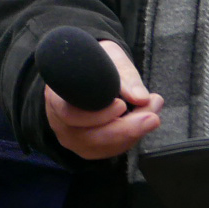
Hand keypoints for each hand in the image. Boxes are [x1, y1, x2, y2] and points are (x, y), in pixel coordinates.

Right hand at [46, 39, 162, 158]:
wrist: (87, 73)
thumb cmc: (95, 63)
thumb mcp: (108, 57)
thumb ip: (124, 75)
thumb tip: (140, 98)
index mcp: (55, 96)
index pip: (70, 114)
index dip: (97, 115)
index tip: (121, 104)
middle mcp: (59, 122)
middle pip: (89, 136)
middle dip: (125, 128)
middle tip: (151, 115)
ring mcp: (72, 138)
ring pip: (103, 146)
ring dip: (133, 133)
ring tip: (152, 114)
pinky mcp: (88, 148)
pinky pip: (110, 150)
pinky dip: (130, 138)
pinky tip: (142, 123)